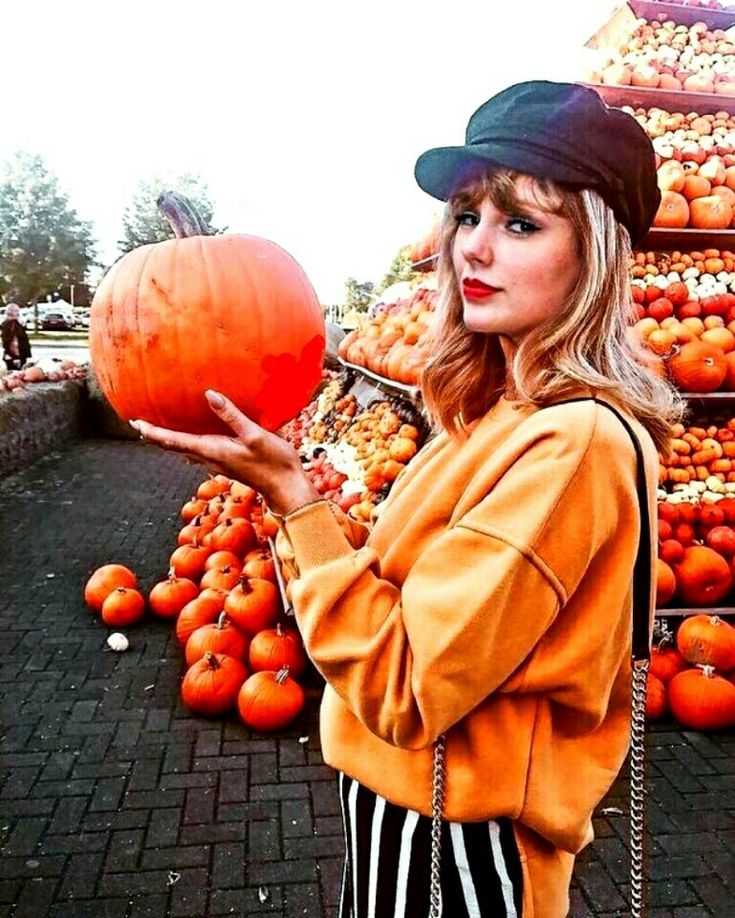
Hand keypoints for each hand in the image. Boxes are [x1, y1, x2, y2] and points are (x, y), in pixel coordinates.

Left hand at [130, 390, 319, 514]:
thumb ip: (231, 415)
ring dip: (170, 441)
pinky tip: (191, 437)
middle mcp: (210, 458)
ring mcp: (218, 463)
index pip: (174, 442)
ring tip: (158, 430)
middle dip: (156, 436)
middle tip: (137, 424)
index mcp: (212, 450)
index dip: (153, 432)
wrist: (287, 488)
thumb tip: (209, 394)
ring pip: (185, 451)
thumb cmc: (274, 462)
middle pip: (175, 447)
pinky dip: (186, 443)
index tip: (134, 423)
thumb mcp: (254, 435)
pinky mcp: (227, 464)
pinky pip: (199, 451)